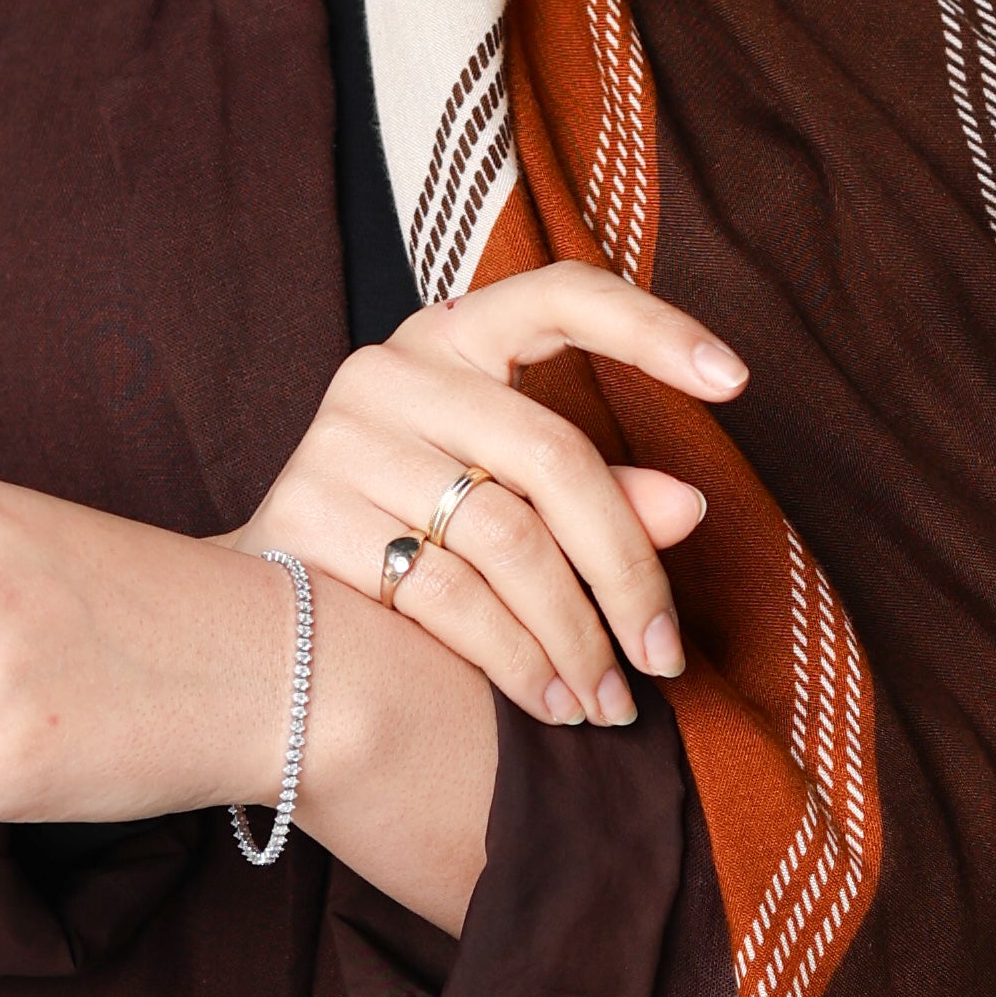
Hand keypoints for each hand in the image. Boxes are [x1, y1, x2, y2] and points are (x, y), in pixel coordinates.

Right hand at [241, 263, 742, 729]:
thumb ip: (597, 496)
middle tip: (666, 657)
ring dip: (574, 636)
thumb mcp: (508, 498)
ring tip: (613, 703)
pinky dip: (516, 660)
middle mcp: (389, 370)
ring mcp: (340, 439)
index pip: (561, 293)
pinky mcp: (307, 514)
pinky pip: (446, 595)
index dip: (652, 327)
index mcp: (450, 336)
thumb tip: (688, 507)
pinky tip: (551, 702)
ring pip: (505, 540)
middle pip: (552, 458)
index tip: (738, 381)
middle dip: (626, 571)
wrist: (256, 612)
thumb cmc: (409, 538)